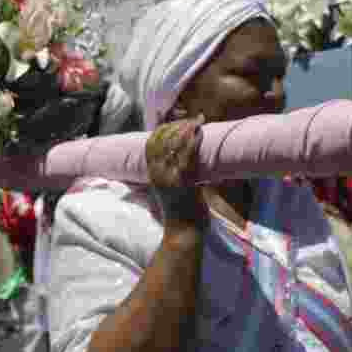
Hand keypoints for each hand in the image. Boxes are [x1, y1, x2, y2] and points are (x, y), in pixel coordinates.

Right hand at [146, 114, 205, 229]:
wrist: (183, 234)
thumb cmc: (180, 212)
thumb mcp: (170, 189)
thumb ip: (173, 173)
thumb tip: (182, 157)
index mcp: (152, 174)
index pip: (151, 144)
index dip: (162, 128)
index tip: (176, 120)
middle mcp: (157, 173)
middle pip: (162, 139)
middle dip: (177, 124)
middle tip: (192, 118)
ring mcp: (169, 177)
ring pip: (174, 144)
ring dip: (187, 129)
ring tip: (198, 121)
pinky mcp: (183, 182)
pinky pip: (187, 156)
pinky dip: (194, 141)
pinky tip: (200, 134)